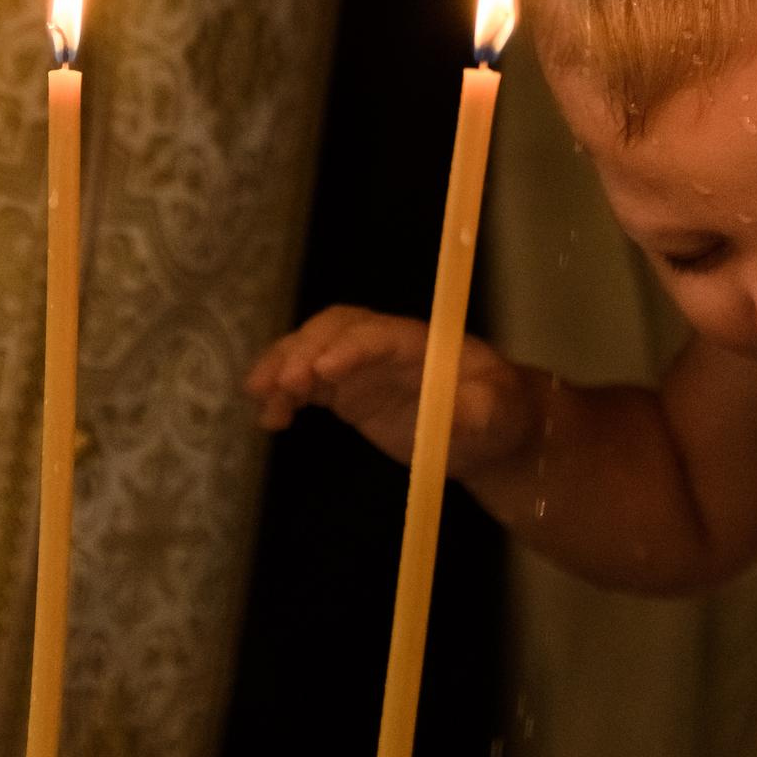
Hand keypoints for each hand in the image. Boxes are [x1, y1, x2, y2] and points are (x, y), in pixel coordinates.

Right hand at [245, 305, 538, 479]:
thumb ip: (477, 412)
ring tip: (258, 397)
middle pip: (334, 330)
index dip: (348, 349)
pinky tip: (270, 419)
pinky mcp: (346, 390)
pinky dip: (283, 394)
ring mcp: (360, 366)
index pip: (376, 334)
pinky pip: (306, 383)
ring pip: (311, 348)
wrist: (486, 426)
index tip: (323, 373)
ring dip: (282, 365)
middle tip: (281, 386)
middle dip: (304, 351)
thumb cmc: (497, 411)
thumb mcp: (497, 412)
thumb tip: (458, 417)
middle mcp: (382, 345)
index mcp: (418, 343)